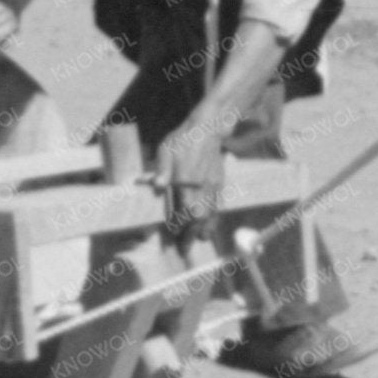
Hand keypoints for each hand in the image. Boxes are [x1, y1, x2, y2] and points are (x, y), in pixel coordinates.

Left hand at [153, 117, 228, 240]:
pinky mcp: (220, 183)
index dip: (180, 227)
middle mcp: (201, 187)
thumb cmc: (183, 139)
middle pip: (199, 218)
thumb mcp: (166, 150)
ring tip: (200, 240)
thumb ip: (162, 169)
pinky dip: (215, 217)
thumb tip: (157, 186)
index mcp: (186, 181)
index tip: (175, 237)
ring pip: (211, 214)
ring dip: (205, 229)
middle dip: (193, 234)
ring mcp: (213, 186)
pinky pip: (219, 205)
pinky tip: (210, 224)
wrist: (208, 129)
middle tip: (185, 248)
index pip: (184, 211)